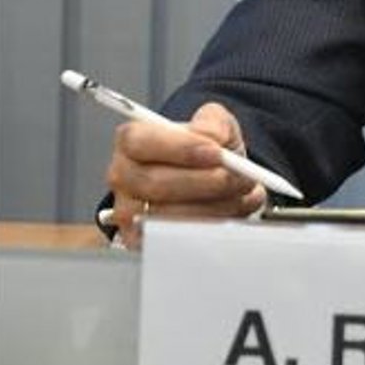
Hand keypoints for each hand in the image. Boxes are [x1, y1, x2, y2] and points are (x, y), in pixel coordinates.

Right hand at [105, 103, 265, 249]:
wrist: (207, 181)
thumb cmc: (205, 151)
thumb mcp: (214, 124)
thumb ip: (215, 122)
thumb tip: (216, 137)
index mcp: (132, 141)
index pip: (140, 143)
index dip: (181, 148)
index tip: (217, 152)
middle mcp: (123, 177)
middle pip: (156, 184)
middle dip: (208, 182)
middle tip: (239, 176)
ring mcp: (128, 213)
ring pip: (169, 216)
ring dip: (216, 205)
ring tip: (241, 192)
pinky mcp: (141, 241)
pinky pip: (177, 240)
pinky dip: (212, 226)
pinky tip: (231, 210)